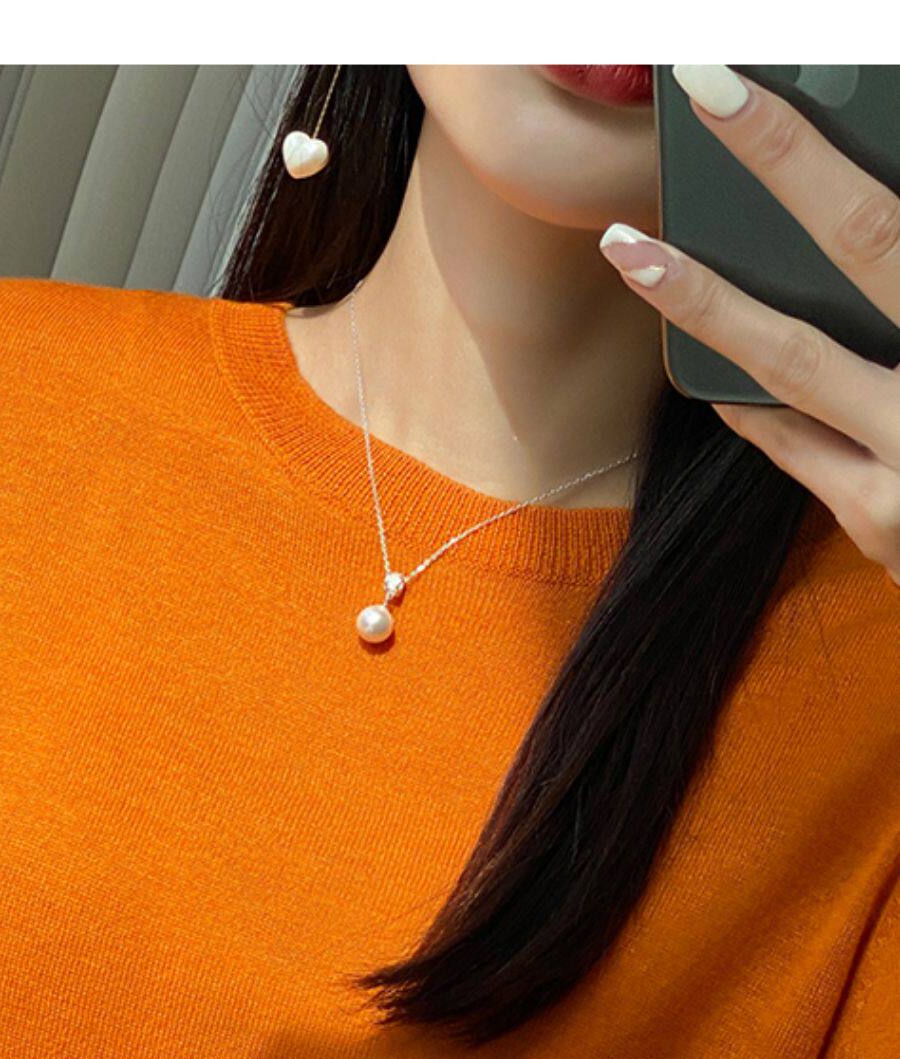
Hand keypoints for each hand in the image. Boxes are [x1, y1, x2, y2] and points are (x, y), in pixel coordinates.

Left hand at [597, 64, 899, 584]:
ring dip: (706, 306)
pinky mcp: (878, 519)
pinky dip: (751, 392)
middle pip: (846, 261)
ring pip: (788, 368)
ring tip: (635, 253)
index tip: (723, 89)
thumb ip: (896, 257)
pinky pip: (791, 441)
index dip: (796, 151)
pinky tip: (707, 350)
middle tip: (676, 134)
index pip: (875, 224)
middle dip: (760, 187)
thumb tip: (868, 200)